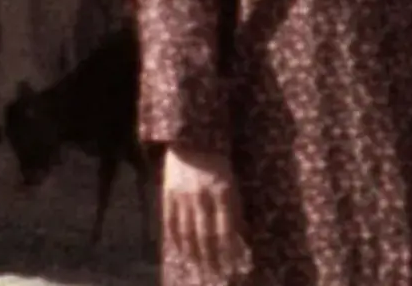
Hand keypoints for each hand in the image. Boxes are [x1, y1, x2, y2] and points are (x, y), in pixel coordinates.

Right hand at [161, 144, 246, 276]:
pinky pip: (171, 223)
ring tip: (199, 266)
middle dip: (211, 258)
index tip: (233, 266)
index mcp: (223, 192)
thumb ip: (236, 210)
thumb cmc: (219, 163)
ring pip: (187, 233)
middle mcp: (203, 196)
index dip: (229, 252)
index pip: (226, 231)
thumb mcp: (233, 184)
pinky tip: (181, 250)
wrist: (192, 138)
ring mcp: (183, 196)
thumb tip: (243, 237)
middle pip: (206, 237)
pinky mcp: (168, 194)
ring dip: (193, 254)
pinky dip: (176, 239)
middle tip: (215, 272)